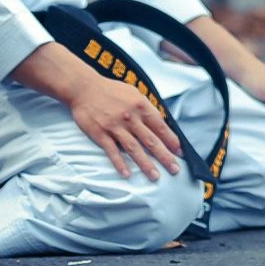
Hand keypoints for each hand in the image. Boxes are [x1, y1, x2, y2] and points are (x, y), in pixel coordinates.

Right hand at [66, 74, 182, 180]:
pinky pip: (112, 151)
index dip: (171, 140)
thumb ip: (146, 108)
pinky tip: (127, 174)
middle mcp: (131, 118)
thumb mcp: (134, 94)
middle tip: (175, 169)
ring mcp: (115, 127)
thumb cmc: (111, 91)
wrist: (84, 88)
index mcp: (141, 106)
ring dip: (145, 164)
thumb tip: (160, 122)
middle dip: (164, 156)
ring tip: (155, 176)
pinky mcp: (100, 134)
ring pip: (134, 148)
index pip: (161, 127)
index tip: (180, 152)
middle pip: (150, 140)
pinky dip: (119, 163)